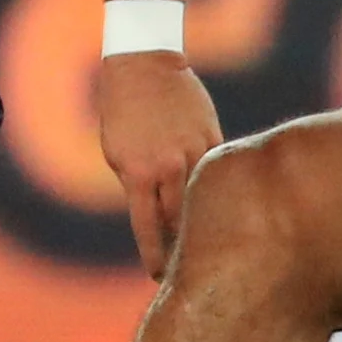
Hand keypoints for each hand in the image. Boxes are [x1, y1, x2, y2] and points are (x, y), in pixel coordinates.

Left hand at [91, 51, 223, 276]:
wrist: (143, 64)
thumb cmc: (121, 112)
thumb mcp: (116, 154)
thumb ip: (136, 186)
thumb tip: (157, 218)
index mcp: (139, 175)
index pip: (148, 228)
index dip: (155, 256)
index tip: (159, 277)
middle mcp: (169, 167)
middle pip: (182, 219)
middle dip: (184, 244)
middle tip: (190, 266)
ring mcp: (193, 151)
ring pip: (206, 195)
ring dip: (207, 217)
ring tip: (212, 239)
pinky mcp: (212, 135)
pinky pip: (218, 169)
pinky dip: (219, 184)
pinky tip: (226, 200)